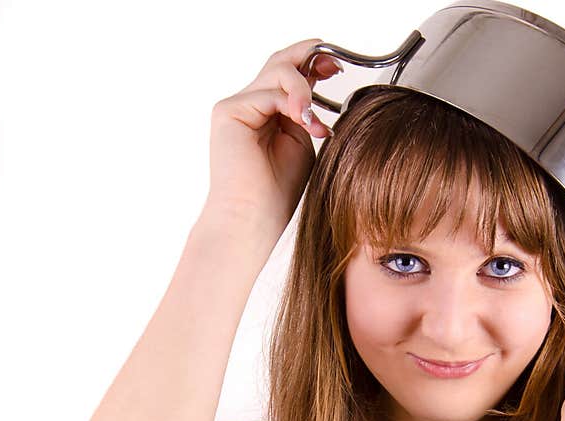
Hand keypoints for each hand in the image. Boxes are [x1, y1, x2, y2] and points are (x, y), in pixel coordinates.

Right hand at [203, 38, 340, 234]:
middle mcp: (248, 105)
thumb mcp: (302, 143)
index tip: (336, 67)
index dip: (312, 64)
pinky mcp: (229, 111)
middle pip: (279, 63)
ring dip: (304, 90)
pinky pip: (268, 92)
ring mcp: (236, 106)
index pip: (287, 76)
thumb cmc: (278, 193)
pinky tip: (307, 124)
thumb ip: (306, 115)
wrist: (255, 219)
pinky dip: (293, 104)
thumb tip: (317, 86)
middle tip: (333, 66)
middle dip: (309, 58)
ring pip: (276, 72)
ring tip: (314, 121)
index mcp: (265, 114)